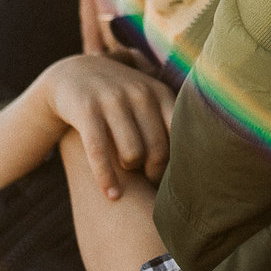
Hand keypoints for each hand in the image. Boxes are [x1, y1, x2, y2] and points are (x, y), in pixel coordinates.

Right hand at [33, 53, 175, 200]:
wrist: (71, 74)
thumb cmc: (119, 96)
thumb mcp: (146, 96)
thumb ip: (168, 117)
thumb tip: (199, 155)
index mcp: (159, 91)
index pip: (180, 134)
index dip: (178, 161)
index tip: (174, 176)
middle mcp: (139, 93)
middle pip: (158, 149)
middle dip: (155, 173)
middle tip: (150, 183)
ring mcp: (112, 100)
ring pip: (132, 154)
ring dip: (131, 175)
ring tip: (129, 182)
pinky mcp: (86, 111)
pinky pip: (99, 152)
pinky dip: (106, 178)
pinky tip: (112, 195)